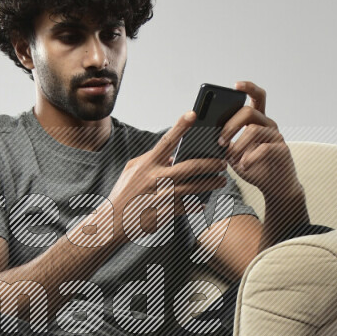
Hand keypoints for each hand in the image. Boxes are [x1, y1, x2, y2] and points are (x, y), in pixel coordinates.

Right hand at [107, 110, 227, 240]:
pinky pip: (187, 206)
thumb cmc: (123, 193)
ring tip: (222, 180)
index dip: (180, 126)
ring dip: (210, 184)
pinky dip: (197, 205)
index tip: (193, 114)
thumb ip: (150, 159)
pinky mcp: (165, 212)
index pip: (167, 141)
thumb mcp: (131, 170)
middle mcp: (156, 178)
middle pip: (190, 167)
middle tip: (223, 162)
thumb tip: (171, 156)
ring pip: (193, 187)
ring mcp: (162, 196)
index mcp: (147, 164)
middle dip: (210, 164)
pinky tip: (204, 203)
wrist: (114, 221)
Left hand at [219, 81, 304, 215]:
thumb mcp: (234, 153)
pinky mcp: (282, 150)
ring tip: (231, 157)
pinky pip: (264, 148)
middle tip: (220, 140)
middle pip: (249, 112)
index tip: (235, 86)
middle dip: (230, 125)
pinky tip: (244, 165)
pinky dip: (250, 157)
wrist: (275, 187)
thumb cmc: (254, 168)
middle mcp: (268, 124)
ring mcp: (276, 136)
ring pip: (254, 129)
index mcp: (258, 121)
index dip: (248, 87)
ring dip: (238, 144)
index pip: (256, 96)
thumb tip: (203, 135)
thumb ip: (224, 142)